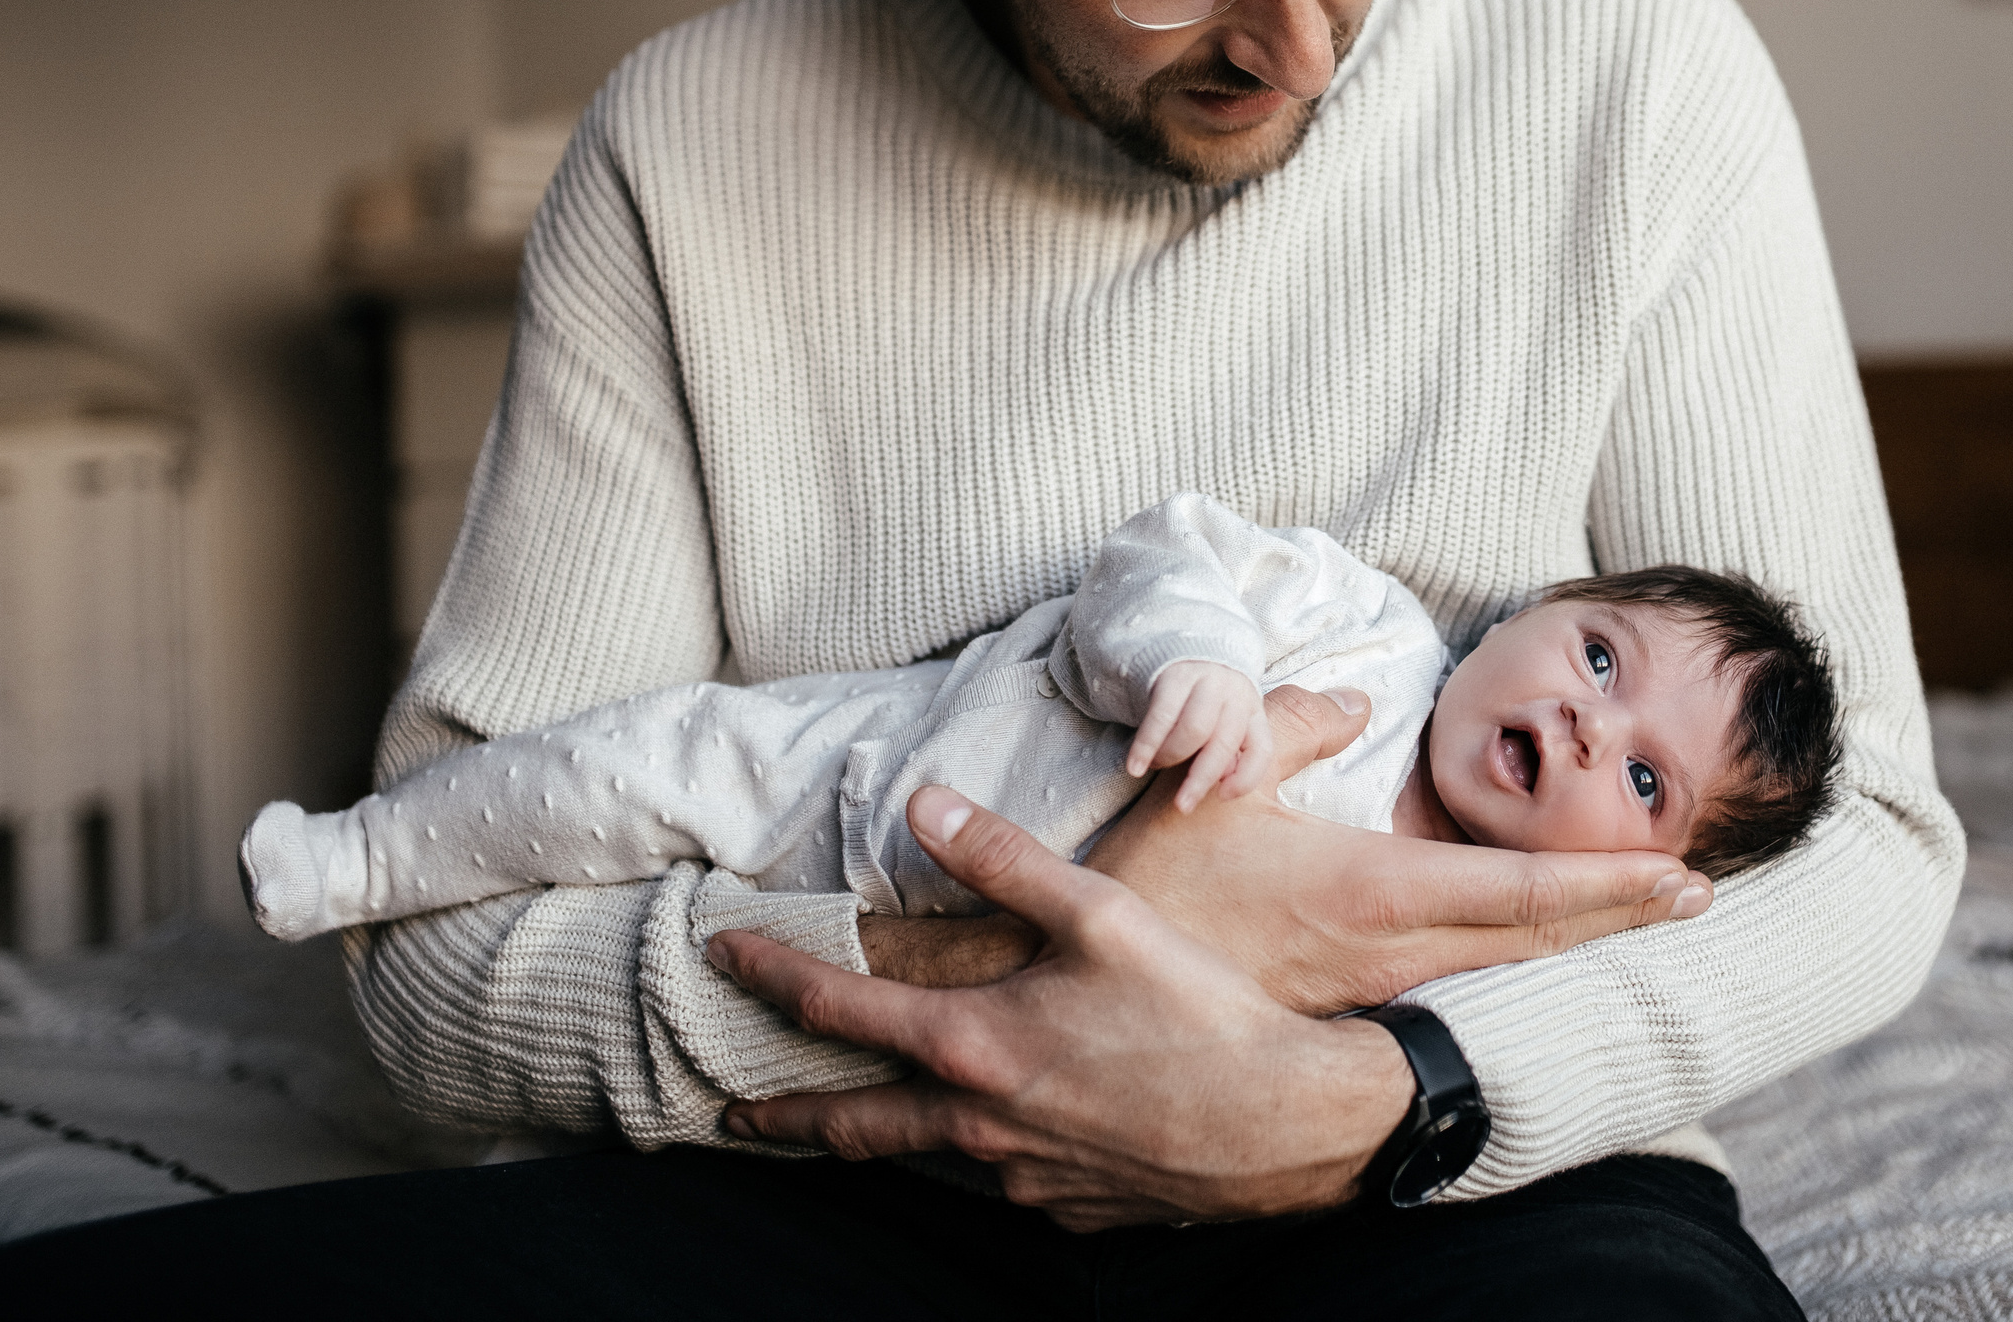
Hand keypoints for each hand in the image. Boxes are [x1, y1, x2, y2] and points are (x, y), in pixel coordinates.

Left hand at [713, 785, 1410, 1228]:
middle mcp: (981, 1124)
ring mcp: (1024, 1176)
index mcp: (974, 1044)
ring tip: (860, 1117)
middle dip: (783, 1115)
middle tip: (732, 1113)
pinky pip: (1010, 1176)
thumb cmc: (1198, 1010)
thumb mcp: (1098, 913)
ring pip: (934, 1153)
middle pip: (852, 1123)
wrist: (1287, 1122)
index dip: (772, 977)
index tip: (724, 956)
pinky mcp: (1070, 1208)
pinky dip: (992, 1146)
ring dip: (888, 1132)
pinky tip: (1018, 1123)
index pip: (838, 1010)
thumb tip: (922, 803)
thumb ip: (1001, 859)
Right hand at [1086, 684, 1710, 1015]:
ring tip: (1639, 912)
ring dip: (1577, 937)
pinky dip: (1518, 958)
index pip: (1519, 893)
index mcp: (1371, 893)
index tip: (1684, 878)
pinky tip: (1537, 949)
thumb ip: (1291, 728)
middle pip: (1536, 939)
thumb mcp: (1217, 784)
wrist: (1093, 997)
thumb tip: (1355, 706)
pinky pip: (1462, 982)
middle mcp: (1391, 953)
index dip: (1609, 886)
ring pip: (1503, 966)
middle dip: (1621, 914)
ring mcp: (1375, 991)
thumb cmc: (1151, 890)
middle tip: (1698, 896)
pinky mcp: (1353, 1008)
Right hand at [1127, 660, 1272, 811]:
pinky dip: (1146, 746)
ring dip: (1171, 758)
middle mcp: (1236, 694)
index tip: (1223, 798)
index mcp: (1254, 711)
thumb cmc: (1205, 705)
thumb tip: (1222, 783)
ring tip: (1155, 767)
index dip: (1246, 779)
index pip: (1261, 749)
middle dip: (1201, 779)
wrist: (1183, 654)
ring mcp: (1207, 681)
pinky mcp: (1175, 675)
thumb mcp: (1224, 726)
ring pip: (1194, 730)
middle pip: (1223, 743)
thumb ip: (1227, 754)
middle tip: (1182, 805)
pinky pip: (1160, 716)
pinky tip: (1134, 767)